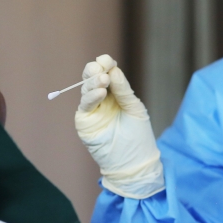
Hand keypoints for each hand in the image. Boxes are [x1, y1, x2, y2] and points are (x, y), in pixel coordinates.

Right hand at [75, 55, 163, 198]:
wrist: (134, 162)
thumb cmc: (138, 136)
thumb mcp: (134, 108)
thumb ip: (123, 90)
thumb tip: (113, 69)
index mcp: (114, 94)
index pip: (106, 73)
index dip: (105, 64)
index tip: (108, 59)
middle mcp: (100, 100)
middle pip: (91, 79)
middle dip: (95, 70)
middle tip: (101, 65)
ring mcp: (91, 111)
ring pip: (86, 90)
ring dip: (93, 82)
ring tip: (103, 79)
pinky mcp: (84, 122)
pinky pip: (85, 106)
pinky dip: (91, 97)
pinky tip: (99, 92)